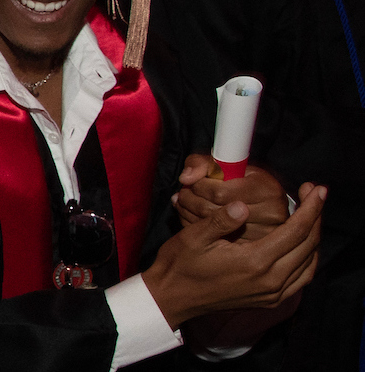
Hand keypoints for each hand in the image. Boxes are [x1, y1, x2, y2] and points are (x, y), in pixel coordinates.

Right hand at [142, 183, 325, 328]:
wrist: (173, 297)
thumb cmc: (181, 263)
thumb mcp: (193, 236)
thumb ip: (221, 220)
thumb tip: (243, 206)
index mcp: (254, 261)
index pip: (296, 231)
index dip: (310, 207)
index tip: (317, 188)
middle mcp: (270, 280)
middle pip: (309, 245)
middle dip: (316, 217)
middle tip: (315, 195)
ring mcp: (272, 294)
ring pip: (310, 263)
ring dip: (314, 238)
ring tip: (310, 216)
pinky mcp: (270, 300)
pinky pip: (301, 278)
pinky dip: (308, 259)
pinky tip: (301, 245)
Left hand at [177, 156, 292, 240]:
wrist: (263, 200)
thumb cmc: (242, 178)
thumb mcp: (225, 163)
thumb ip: (201, 163)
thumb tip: (185, 177)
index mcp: (267, 189)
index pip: (220, 193)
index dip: (199, 187)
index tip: (192, 182)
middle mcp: (271, 213)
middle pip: (215, 212)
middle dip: (191, 200)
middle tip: (182, 193)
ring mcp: (264, 235)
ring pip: (212, 227)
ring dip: (189, 213)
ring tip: (183, 202)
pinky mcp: (253, 247)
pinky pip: (215, 239)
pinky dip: (196, 227)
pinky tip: (190, 216)